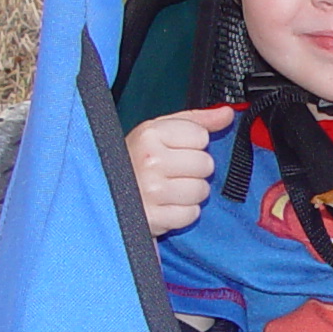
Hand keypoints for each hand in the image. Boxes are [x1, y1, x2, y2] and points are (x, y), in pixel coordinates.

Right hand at [125, 105, 235, 235]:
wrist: (104, 192)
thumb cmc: (135, 159)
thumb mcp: (159, 130)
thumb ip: (196, 120)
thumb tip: (227, 113)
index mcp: (150, 134)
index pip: (201, 136)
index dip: (192, 144)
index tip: (174, 150)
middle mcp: (150, 160)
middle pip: (206, 164)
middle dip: (194, 169)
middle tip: (172, 172)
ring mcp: (151, 191)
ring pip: (201, 190)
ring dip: (190, 193)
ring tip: (169, 189)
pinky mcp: (154, 218)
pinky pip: (191, 214)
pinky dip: (182, 213)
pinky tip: (166, 205)